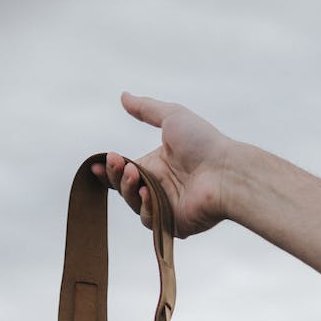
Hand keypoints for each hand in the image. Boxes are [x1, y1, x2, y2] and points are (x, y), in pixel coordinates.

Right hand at [91, 92, 230, 237]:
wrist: (225, 171)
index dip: (109, 168)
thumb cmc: (204, 143)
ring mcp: (165, 207)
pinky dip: (145, 206)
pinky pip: (148, 219)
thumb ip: (146, 109)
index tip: (95, 163)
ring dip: (128, 188)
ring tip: (136, 173)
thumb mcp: (172, 116)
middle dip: (116, 174)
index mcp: (157, 165)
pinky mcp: (173, 225)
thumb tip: (123, 96)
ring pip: (133, 203)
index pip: (125, 170)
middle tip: (118, 162)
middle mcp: (160, 187)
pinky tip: (149, 192)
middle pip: (125, 187)